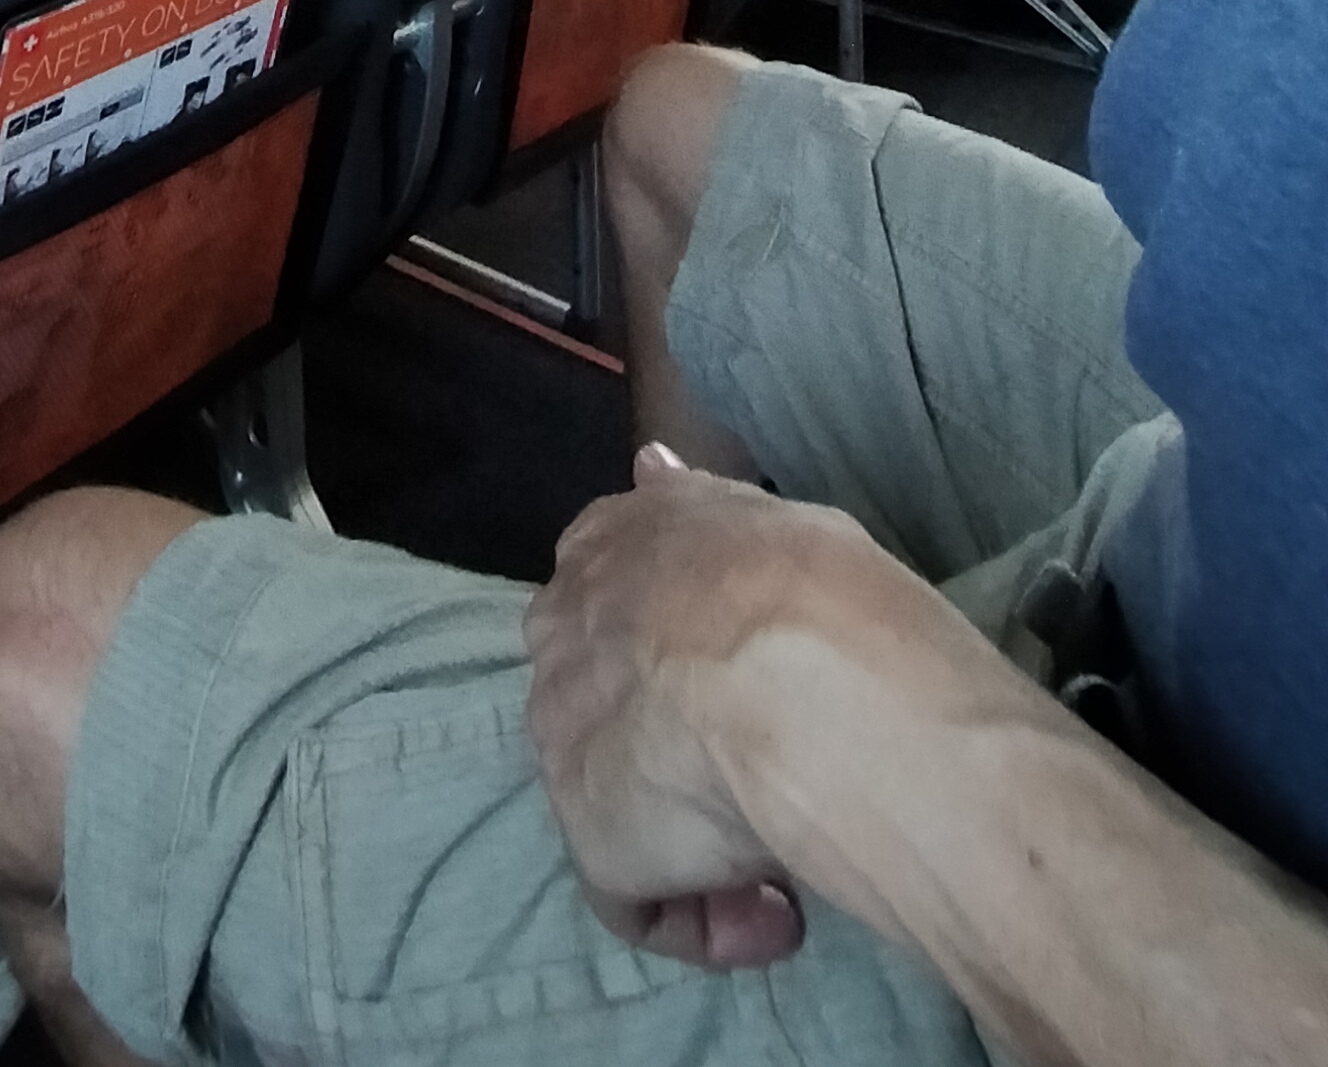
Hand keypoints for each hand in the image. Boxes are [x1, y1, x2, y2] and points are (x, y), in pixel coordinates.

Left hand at [526, 448, 816, 966]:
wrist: (805, 684)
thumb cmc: (820, 591)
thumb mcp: (772, 517)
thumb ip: (703, 508)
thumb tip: (649, 467)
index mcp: (615, 543)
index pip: (611, 588)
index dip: (675, 647)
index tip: (746, 678)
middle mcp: (567, 628)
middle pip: (603, 692)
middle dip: (674, 735)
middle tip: (768, 757)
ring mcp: (566, 735)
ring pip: (622, 797)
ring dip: (697, 828)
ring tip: (788, 844)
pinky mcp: (589, 839)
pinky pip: (641, 898)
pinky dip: (708, 918)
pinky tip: (778, 910)